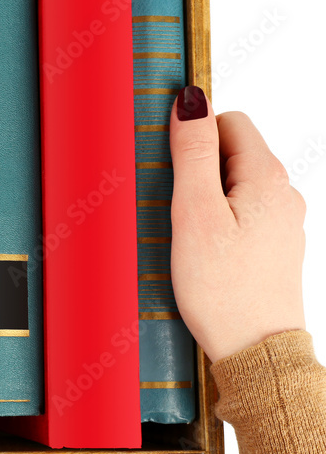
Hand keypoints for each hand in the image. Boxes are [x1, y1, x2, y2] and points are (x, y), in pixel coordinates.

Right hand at [169, 86, 305, 362]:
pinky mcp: (274, 247)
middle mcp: (283, 194)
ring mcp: (282, 222)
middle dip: (196, 171)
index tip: (170, 169)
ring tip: (187, 235)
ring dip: (205, 199)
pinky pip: (241, 214)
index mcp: (266, 177)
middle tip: (175, 210)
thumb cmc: (223, 289)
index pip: (229, 122)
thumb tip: (191, 101)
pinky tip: (204, 252)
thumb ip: (192, 153)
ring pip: (235, 185)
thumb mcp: (194, 213)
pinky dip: (217, 222)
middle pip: (232, 153)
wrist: (255, 351)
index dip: (193, 137)